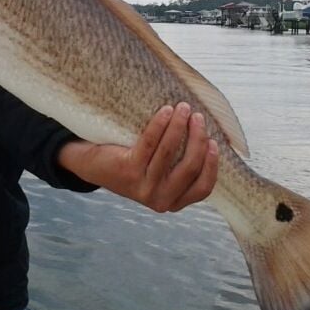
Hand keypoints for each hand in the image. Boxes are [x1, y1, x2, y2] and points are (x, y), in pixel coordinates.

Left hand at [57, 102, 217, 212]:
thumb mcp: (161, 173)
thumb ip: (181, 165)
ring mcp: (144, 187)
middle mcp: (160, 199)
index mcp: (173, 202)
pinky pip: (150, 143)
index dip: (212, 164)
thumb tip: (207, 137)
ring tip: (183, 108)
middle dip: (198, 138)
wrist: (95, 167)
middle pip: (190, 167)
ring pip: (170, 152)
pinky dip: (160, 124)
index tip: (214, 142)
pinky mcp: (128, 171)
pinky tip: (165, 111)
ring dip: (179, 126)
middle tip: (198, 116)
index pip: (203, 188)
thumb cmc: (134, 164)